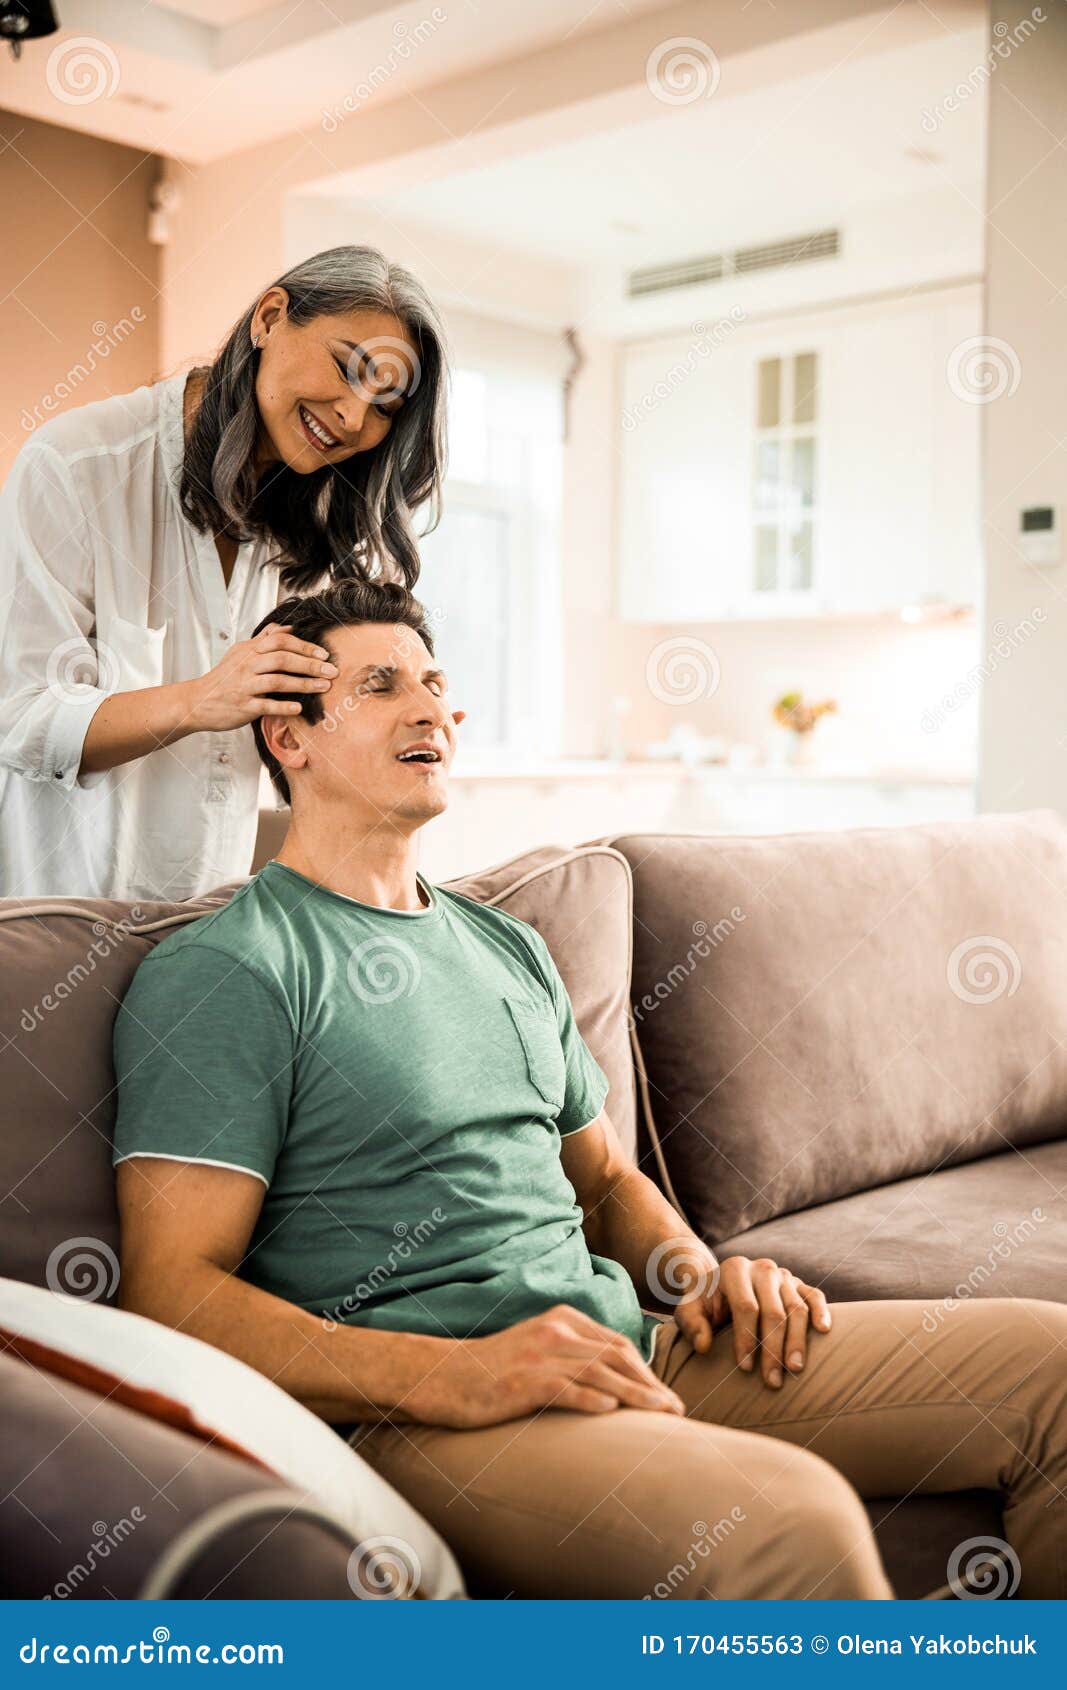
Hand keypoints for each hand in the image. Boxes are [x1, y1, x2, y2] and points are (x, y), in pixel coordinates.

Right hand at [185, 623, 338, 731]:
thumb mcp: (240, 653)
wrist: (197, 702)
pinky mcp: (243, 706)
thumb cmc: (223, 679)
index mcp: (249, 651)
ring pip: (276, 681)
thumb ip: (264, 640)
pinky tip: (299, 708)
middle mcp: (247, 666)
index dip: (303, 646)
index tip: (323, 654)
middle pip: (282, 659)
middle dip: (310, 664)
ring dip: (303, 684)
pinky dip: (283, 706)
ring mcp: (244, 686)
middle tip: (331, 670)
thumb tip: (287, 628)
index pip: (280, 641)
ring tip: (324, 687)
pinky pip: (265, 705)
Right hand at [409, 1304, 686, 1428]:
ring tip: (661, 1415)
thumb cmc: (493, 1371)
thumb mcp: (537, 1350)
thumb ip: (571, 1356)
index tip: (667, 1396)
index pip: (617, 1344)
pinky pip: (566, 1389)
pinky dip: (593, 1400)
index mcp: (562, 1320)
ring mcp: (539, 1356)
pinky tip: (613, 1413)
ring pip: (599, 1374)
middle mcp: (555, 1332)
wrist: (443, 1377)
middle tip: (676, 1411)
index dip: (647, 1371)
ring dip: (636, 1396)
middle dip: (651, 1384)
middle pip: (616, 1356)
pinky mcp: (523, 1381)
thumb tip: (612, 1385)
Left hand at [675, 1254, 830, 1389]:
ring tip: (795, 1369)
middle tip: (773, 1380)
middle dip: (773, 1349)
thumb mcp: (689, 1309)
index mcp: (734, 1269)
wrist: (720, 1283)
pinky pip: (815, 1296)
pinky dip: (821, 1312)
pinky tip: (824, 1331)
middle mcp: (762, 1269)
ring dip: (798, 1341)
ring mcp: (783, 1275)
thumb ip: (691, 1324)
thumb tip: (703, 1346)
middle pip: (774, 1312)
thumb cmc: (704, 1302)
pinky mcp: (798, 1284)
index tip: (746, 1369)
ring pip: (796, 1308)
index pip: (746, 1308)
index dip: (746, 1339)